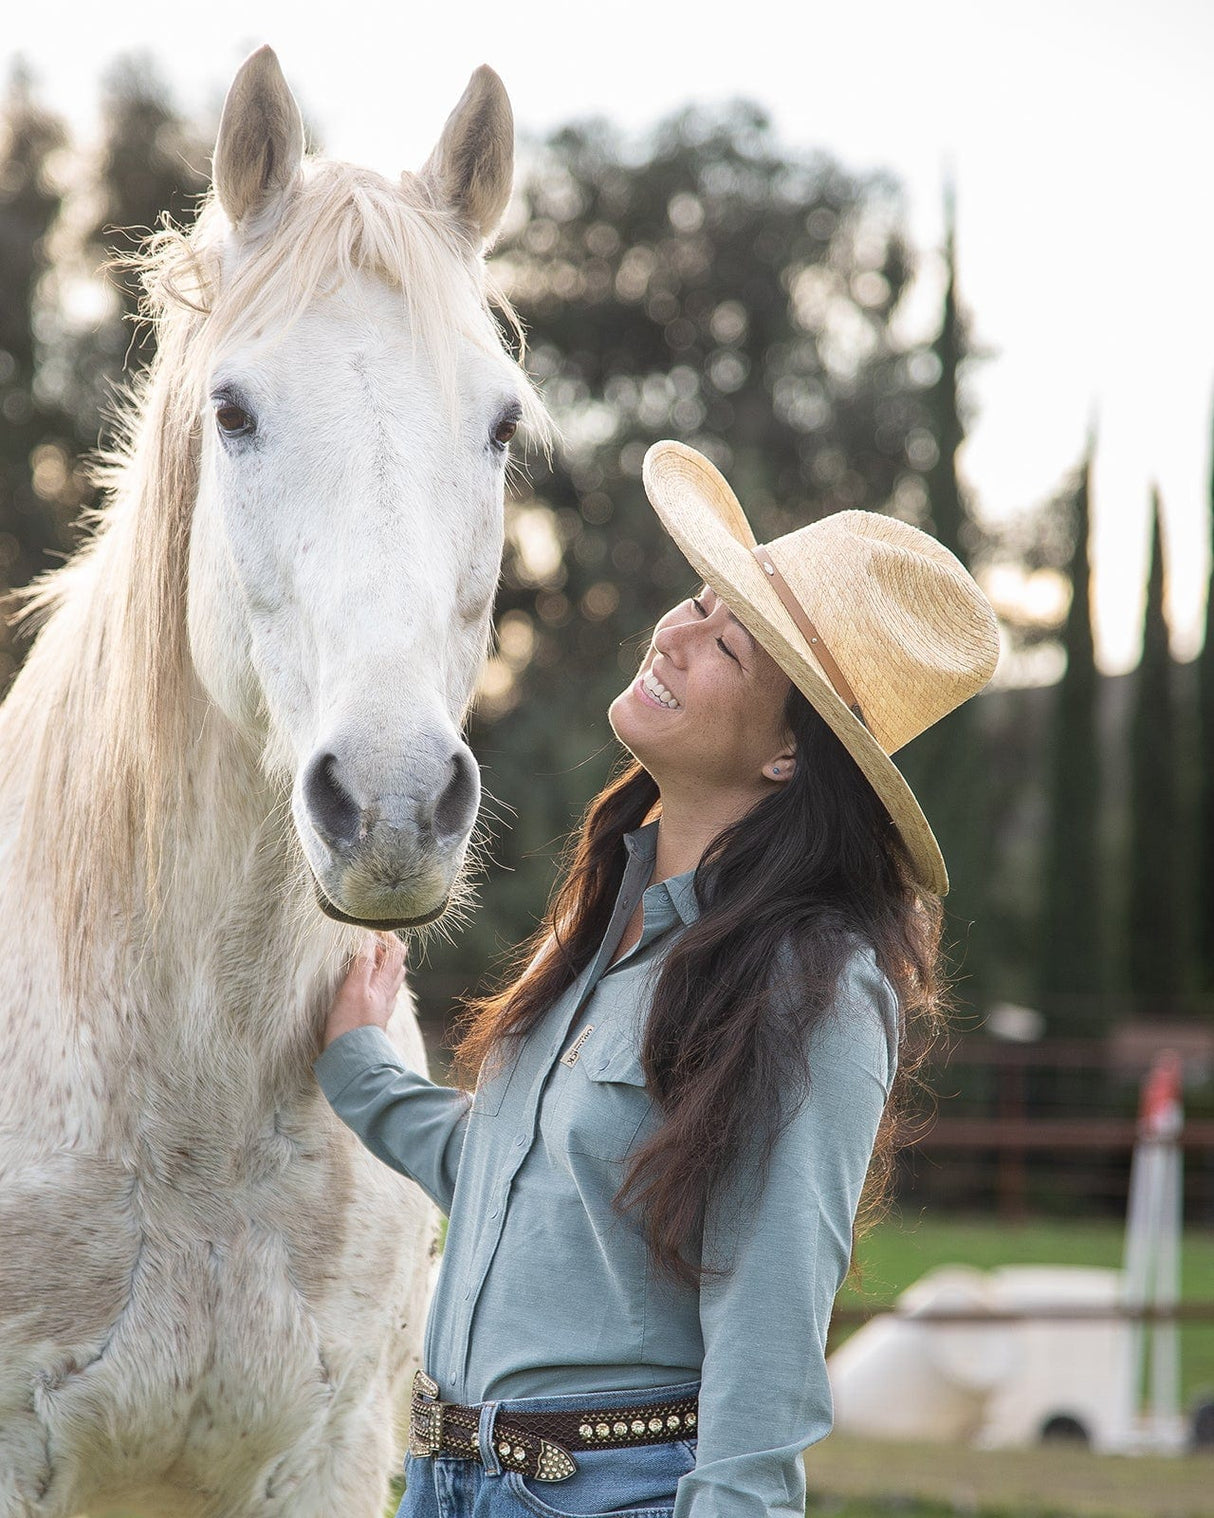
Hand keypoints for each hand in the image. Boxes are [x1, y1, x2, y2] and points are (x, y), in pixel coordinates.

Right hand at [323, 934, 406, 1048]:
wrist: (352, 1061)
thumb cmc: (350, 1026)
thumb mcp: (353, 989)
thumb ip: (363, 964)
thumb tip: (369, 939)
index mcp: (384, 984)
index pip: (396, 951)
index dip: (387, 936)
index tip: (370, 928)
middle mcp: (387, 994)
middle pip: (395, 965)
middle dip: (385, 950)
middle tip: (366, 942)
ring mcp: (382, 1007)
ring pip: (389, 980)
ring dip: (381, 966)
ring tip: (365, 960)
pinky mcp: (374, 1019)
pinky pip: (381, 995)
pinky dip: (375, 983)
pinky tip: (364, 986)